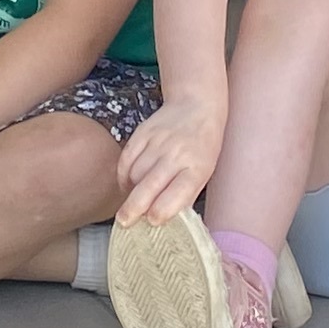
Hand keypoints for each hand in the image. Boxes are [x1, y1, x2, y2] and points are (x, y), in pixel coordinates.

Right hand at [114, 93, 224, 225]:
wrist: (196, 105)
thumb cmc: (203, 146)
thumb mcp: (204, 172)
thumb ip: (185, 194)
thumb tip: (165, 219)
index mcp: (197, 168)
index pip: (178, 192)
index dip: (163, 209)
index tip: (152, 221)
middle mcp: (176, 155)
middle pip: (150, 184)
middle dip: (135, 207)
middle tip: (124, 222)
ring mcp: (157, 142)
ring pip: (136, 173)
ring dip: (131, 191)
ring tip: (132, 202)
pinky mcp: (143, 132)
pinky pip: (127, 157)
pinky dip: (123, 174)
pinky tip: (127, 184)